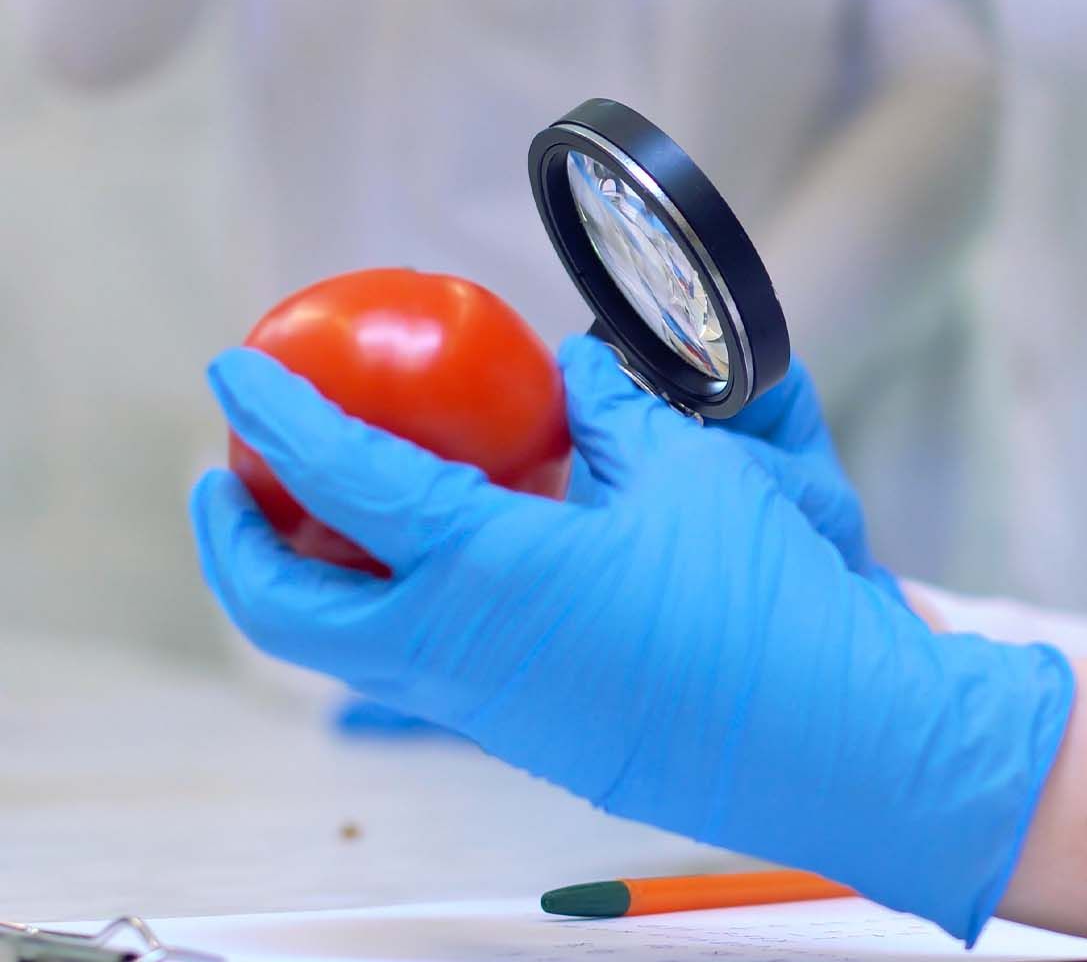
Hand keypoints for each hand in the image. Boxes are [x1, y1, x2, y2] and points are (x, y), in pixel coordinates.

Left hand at [190, 337, 1072, 940]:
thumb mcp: (692, 473)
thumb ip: (616, 414)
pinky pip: (426, 673)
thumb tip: (577, 373)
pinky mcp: (531, 738)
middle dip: (236, 543)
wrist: (830, 742)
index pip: (338, 479)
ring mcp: (487, 713)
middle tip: (233, 479)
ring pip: (348, 653)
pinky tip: (460, 567)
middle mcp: (457, 654)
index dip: (275, 415)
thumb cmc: (762, 603)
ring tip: (334, 521)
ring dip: (314, 584)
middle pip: (286, 611)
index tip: (232, 368)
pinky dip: (400, 612)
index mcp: (484, 572)